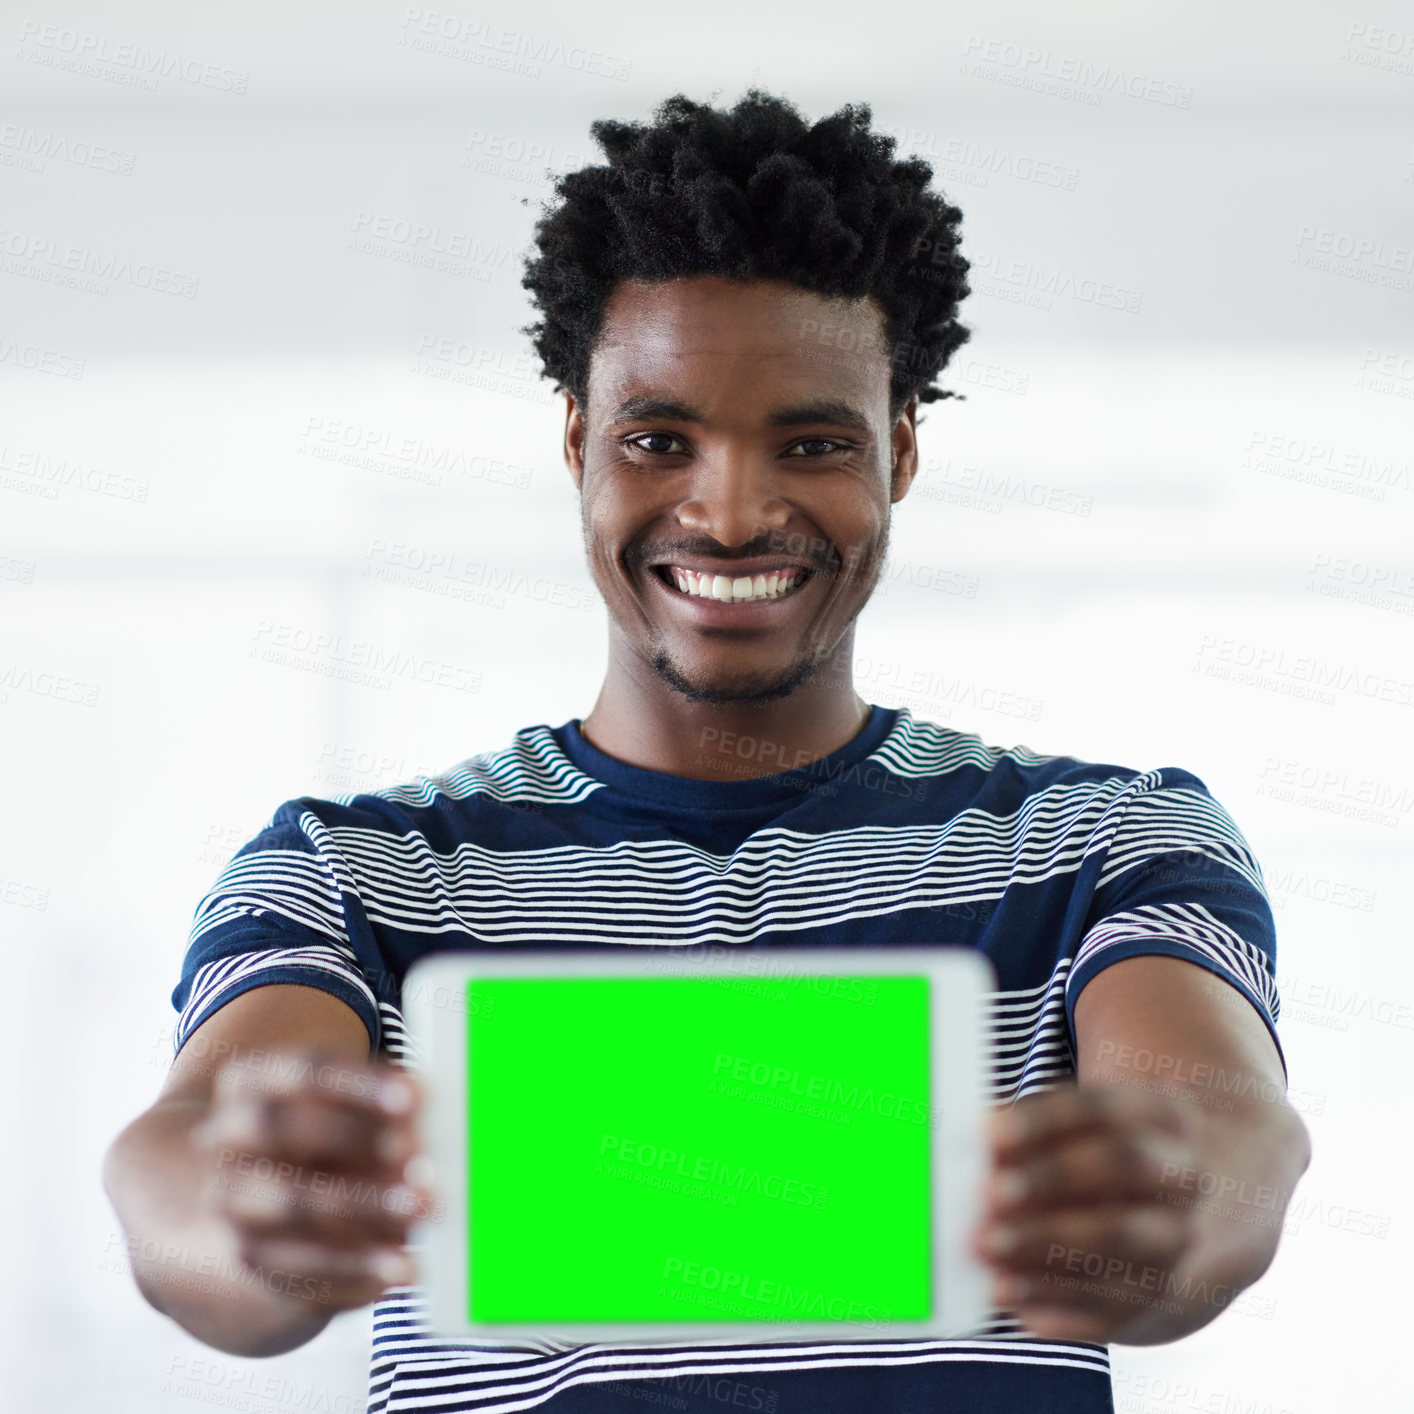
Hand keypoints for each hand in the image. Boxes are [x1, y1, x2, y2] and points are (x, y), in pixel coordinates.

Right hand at [190, 1046, 436, 1315]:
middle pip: (277, 1128)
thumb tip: (431, 1112)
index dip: (358, 1083)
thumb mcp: (355, 1108)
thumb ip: (388, 1104)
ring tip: (423, 1209)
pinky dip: (359, 1269)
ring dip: (365, 1208)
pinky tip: (405, 1266)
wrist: (274, 1207)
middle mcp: (226, 1139)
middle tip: (416, 1152)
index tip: (414, 1095)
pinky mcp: (254, 1260)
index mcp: (251, 1082)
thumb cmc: (334, 1135)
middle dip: (352, 1136)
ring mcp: (232, 1204)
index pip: (301, 1070)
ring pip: (290, 1205)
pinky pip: (301, 1271)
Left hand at [971, 1085, 1207, 1342]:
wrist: (1156, 1221)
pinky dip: (1049, 1299)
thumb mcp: (1072, 1128)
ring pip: (1116, 1241)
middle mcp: (1181, 1178)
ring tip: (985, 1244)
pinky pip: (1104, 1305)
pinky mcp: (1153, 1301)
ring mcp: (1174, 1243)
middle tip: (990, 1192)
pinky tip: (1003, 1290)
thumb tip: (972, 1147)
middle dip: (1052, 1177)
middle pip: (1123, 1166)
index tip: (987, 1133)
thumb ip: (1023, 1131)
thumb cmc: (1090, 1157)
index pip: (1105, 1108)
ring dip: (1042, 1243)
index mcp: (1162, 1117)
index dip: (1044, 1120)